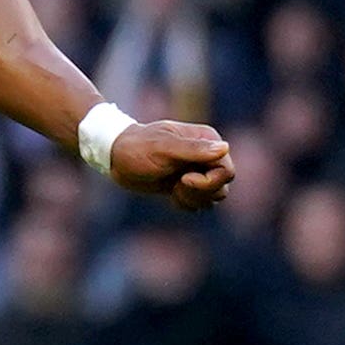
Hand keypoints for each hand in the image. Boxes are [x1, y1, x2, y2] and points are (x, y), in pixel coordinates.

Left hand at [107, 118, 232, 208]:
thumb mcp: (164, 149)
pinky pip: (200, 203)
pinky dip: (186, 203)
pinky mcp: (188, 185)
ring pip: (214, 197)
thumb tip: (224, 148)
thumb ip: (194, 150)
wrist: (117, 156)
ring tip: (173, 189)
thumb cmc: (138, 148)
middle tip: (176, 185)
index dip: (209, 181)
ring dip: (193, 199)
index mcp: (207, 140)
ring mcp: (199, 170)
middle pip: (222, 187)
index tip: (184, 179)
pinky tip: (170, 193)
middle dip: (199, 192)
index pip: (227, 171)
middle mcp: (207, 155)